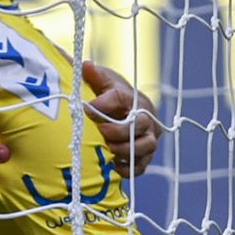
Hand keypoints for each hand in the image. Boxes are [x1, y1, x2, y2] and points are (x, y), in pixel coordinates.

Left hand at [82, 59, 162, 178]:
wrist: (120, 115)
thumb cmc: (109, 97)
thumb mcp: (102, 83)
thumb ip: (94, 76)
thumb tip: (86, 66)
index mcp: (133, 97)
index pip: (121, 97)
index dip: (105, 103)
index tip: (87, 108)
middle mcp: (146, 117)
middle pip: (140, 124)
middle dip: (120, 130)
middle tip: (101, 131)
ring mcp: (148, 138)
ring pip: (147, 146)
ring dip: (126, 149)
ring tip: (108, 148)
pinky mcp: (144, 157)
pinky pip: (141, 166)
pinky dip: (128, 168)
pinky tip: (113, 166)